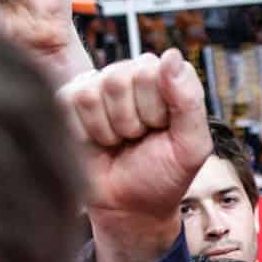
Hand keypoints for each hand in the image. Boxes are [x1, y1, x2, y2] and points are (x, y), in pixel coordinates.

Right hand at [60, 49, 210, 261]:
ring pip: (96, 90)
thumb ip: (189, 101)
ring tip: (121, 141)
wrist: (130, 207)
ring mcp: (101, 85)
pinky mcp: (71, 99)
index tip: (163, 130)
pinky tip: (99, 141)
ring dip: (110, 128)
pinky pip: (71, 100)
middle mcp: (133, 75)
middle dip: (133, 120)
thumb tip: (171, 55)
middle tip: (139, 139)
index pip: (154, 70)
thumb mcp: (191, 145)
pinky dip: (87, 131)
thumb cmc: (163, 176)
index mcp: (167, 79)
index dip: (157, 110)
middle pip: (121, 77)